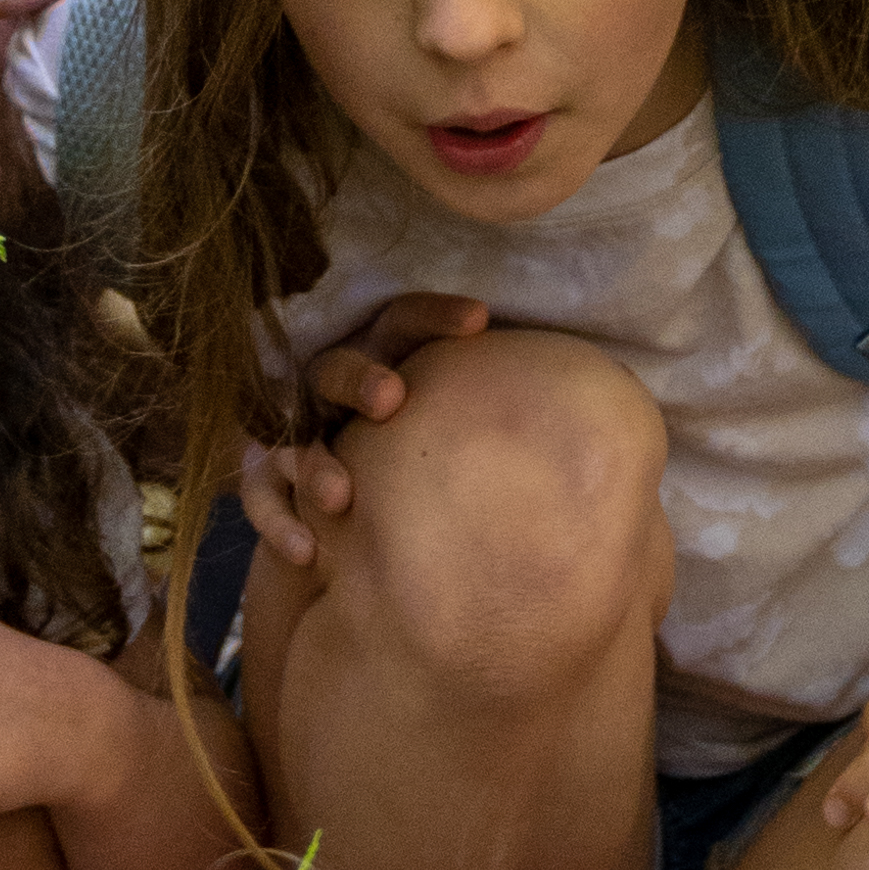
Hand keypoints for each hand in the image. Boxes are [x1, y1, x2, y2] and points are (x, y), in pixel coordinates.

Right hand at [233, 293, 492, 558]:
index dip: (435, 316)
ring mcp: (301, 434)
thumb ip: (509, 425)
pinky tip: (307, 552)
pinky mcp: (271, 479)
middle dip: (360, 377)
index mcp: (387, 362)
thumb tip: (608, 427)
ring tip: (340, 497)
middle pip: (337, 366)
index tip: (480, 321)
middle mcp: (339, 391)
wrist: (376, 553)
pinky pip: (261, 491)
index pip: (403, 321)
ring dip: (314, 462)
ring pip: (295, 432)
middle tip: (391, 398)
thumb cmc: (441, 483)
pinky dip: (278, 520)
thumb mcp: (471, 448)